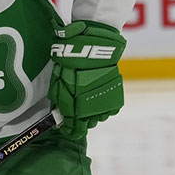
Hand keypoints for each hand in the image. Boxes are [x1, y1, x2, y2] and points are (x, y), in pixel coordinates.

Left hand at [48, 20, 126, 138]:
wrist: (94, 42)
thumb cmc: (72, 57)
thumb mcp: (59, 78)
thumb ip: (59, 97)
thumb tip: (58, 114)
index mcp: (75, 102)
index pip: (73, 125)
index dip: (70, 130)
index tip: (68, 132)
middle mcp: (91, 102)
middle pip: (87, 124)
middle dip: (80, 124)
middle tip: (75, 122)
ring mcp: (105, 97)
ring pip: (99, 117)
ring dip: (93, 117)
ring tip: (87, 110)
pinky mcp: (115, 91)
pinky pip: (110, 109)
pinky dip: (104, 108)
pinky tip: (98, 102)